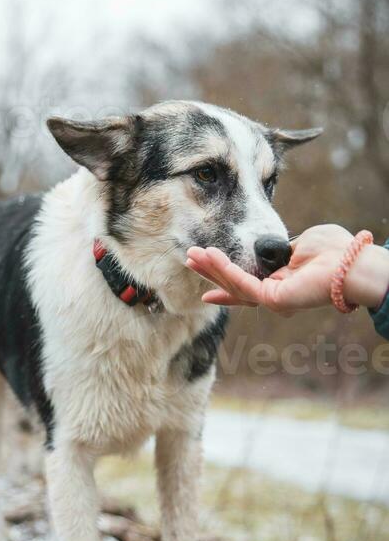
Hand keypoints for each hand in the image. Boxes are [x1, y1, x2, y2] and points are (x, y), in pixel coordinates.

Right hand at [186, 225, 355, 314]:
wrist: (351, 264)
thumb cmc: (334, 251)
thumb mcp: (302, 242)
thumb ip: (281, 247)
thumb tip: (270, 246)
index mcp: (281, 281)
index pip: (246, 281)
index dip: (223, 277)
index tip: (204, 271)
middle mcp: (274, 293)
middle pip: (234, 284)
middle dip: (210, 271)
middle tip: (188, 258)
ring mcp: (272, 298)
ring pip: (233, 283)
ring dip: (211, 269)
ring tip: (192, 255)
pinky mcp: (272, 298)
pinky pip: (242, 283)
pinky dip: (224, 269)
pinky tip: (210, 256)